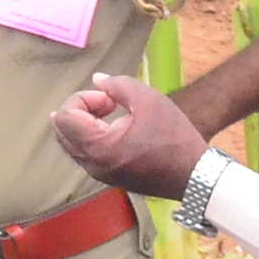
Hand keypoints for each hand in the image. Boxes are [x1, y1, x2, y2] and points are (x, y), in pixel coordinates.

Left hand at [50, 74, 209, 197]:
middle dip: (80, 109)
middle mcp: (92, 165)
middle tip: (109, 105)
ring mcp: (99, 174)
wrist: (197, 176)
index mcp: (98, 147)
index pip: (63, 116)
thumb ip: (117, 85)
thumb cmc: (174, 136)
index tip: (111, 100)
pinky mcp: (109, 178)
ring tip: (114, 115)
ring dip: (85, 123)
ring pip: (71, 142)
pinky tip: (118, 129)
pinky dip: (92, 136)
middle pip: (61, 130)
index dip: (83, 98)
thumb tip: (97, 80)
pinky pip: (85, 153)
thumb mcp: (148, 100)